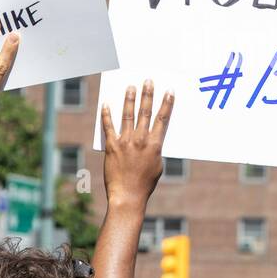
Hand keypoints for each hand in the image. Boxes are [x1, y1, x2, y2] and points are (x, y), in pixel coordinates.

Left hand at [101, 81, 173, 210]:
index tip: (169, 91)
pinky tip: (106, 104)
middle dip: (147, 95)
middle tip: (148, 81)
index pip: (162, 119)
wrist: (128, 196)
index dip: (167, 104)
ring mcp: (125, 142)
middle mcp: (140, 140)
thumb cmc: (145, 183)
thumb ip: (155, 149)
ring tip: (130, 87)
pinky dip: (107, 115)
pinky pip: (109, 127)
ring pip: (128, 115)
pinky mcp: (112, 146)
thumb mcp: (158, 166)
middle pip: (145, 112)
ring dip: (130, 99)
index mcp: (155, 145)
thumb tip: (152, 138)